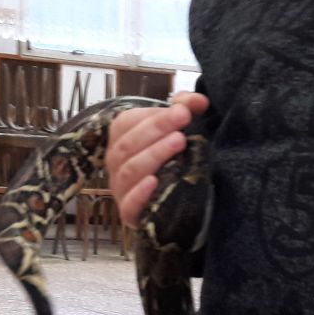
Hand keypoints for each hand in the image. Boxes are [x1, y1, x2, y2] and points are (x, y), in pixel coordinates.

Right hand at [108, 92, 208, 228]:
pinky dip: (139, 193)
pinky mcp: (129, 214)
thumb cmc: (171, 158)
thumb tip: (198, 100)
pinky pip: (128, 205)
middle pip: (128, 145)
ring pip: (129, 171)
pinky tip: (154, 182)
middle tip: (183, 122)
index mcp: (121, 139)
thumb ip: (186, 109)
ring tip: (179, 143)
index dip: (153, 117)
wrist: (176, 201)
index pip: (126, 123)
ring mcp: (120, 189)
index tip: (183, 112)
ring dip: (154, 155)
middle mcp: (115, 163)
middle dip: (156, 131)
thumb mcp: (178, 129)